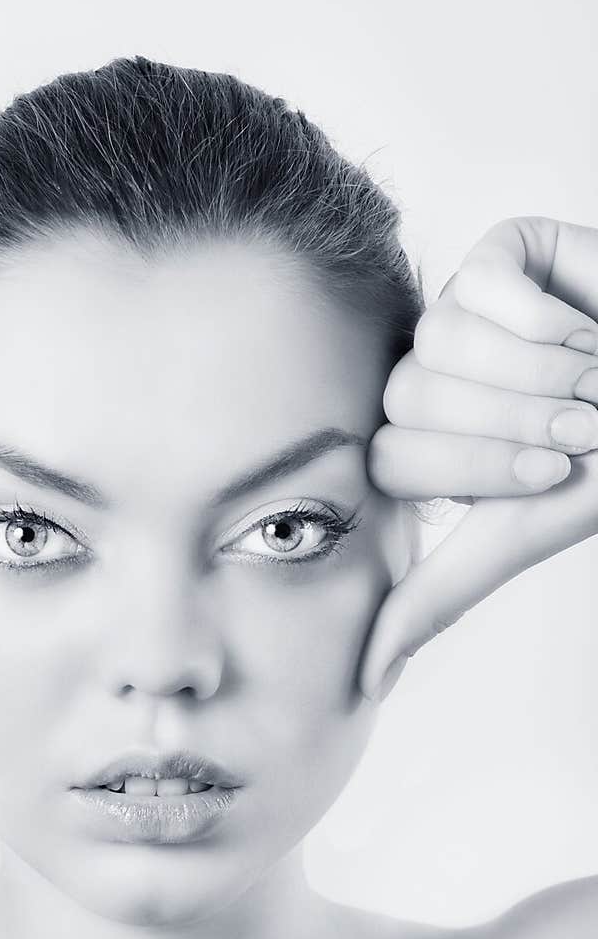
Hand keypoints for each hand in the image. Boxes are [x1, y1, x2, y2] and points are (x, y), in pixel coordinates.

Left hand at [359, 216, 597, 701]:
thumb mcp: (525, 531)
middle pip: (407, 399)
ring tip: (597, 378)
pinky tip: (583, 328)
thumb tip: (363, 680)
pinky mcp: (501, 258)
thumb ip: (437, 595)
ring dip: (535, 373)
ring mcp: (461, 313)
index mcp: (429, 447)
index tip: (554, 474)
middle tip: (586, 426)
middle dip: (512, 422)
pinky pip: (479, 280)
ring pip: (438, 339)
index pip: (390, 460)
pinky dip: (539, 315)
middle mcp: (433, 378)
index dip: (474, 468)